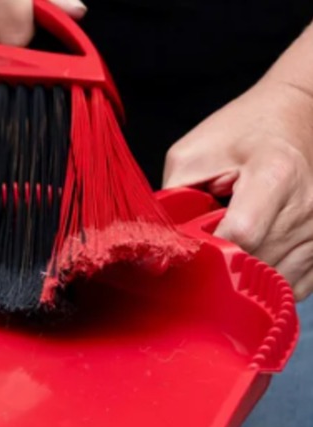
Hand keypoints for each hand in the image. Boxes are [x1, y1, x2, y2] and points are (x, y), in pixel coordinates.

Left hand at [163, 78, 312, 300]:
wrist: (297, 114)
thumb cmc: (242, 131)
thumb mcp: (193, 153)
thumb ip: (173, 198)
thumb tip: (157, 245)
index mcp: (274, 175)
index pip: (240, 235)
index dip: (207, 249)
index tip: (186, 248)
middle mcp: (306, 206)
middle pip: (255, 263)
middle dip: (221, 262)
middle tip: (204, 240)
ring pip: (273, 280)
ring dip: (243, 272)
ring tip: (231, 239)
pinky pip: (292, 284)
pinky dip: (266, 278)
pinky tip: (252, 251)